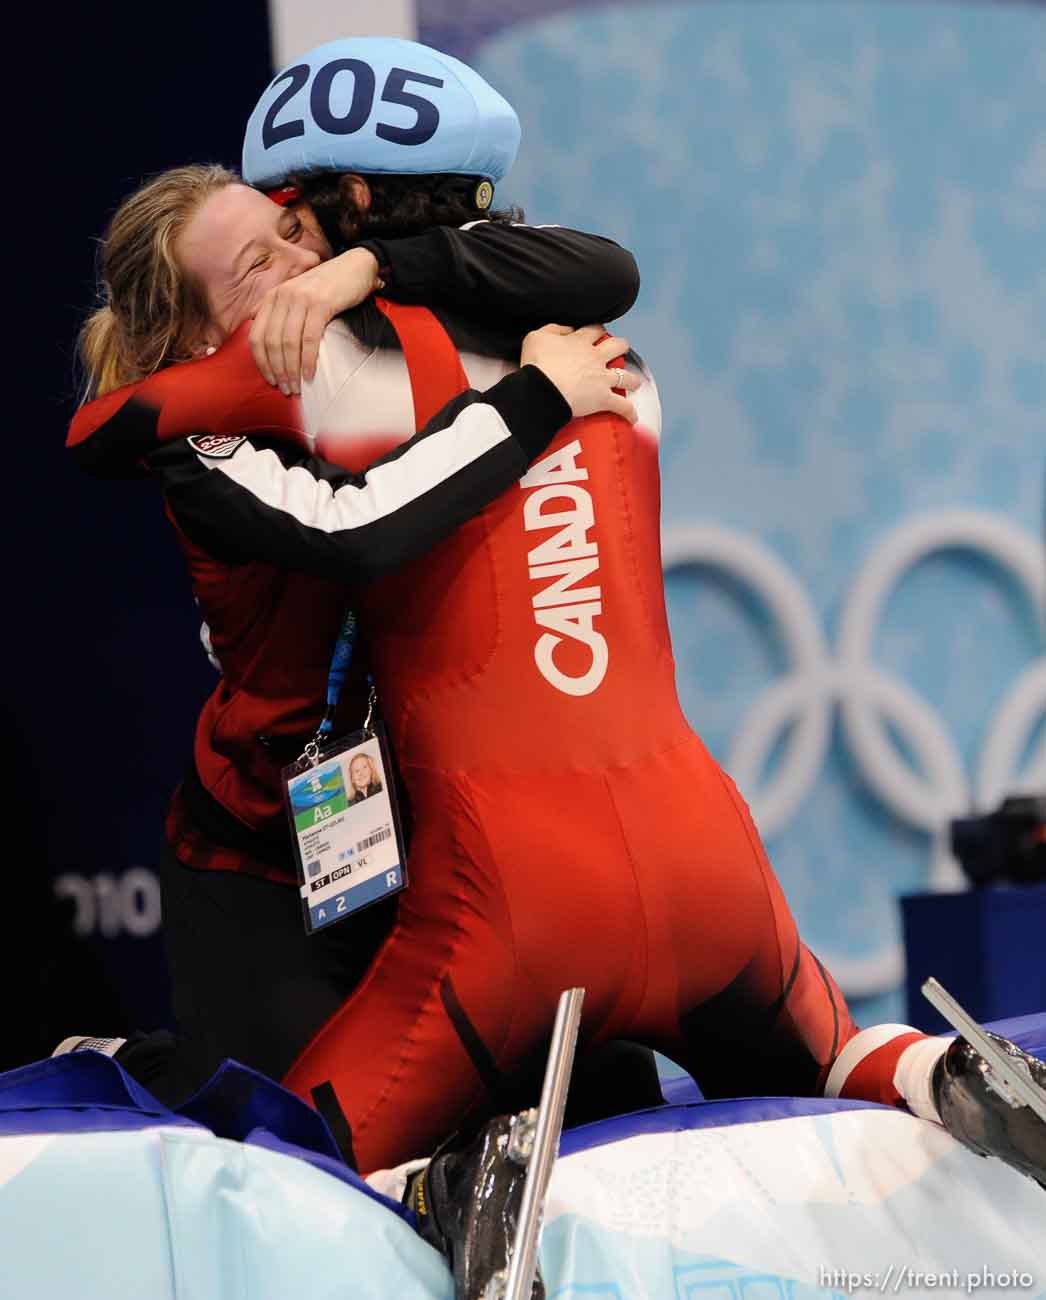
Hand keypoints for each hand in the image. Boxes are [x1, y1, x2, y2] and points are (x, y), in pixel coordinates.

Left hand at [249, 247, 383, 393]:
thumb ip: (285, 317)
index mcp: (273, 297)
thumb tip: (277, 352)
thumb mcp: (299, 299)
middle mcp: (282, 296)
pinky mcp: (320, 303)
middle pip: (271, 342)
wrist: (355, 267)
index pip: (256, 335)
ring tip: (297, 386)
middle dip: (277, 370)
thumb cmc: (328, 289)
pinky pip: (309, 338)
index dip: (261, 362)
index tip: (271, 380)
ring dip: (291, 369)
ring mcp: (301, 299)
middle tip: (286, 389)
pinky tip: (310, 374)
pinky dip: (308, 360)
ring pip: (288, 342)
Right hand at [520, 324, 639, 422]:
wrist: (541, 390)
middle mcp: (595, 358)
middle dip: (621, 347)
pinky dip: (629, 412)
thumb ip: (554, 329)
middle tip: (619, 350)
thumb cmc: (536, 365)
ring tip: (633, 383)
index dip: (597, 330)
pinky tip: (632, 416)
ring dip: (632, 380)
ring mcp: (602, 379)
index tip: (596, 333)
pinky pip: (623, 406)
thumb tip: (567, 330)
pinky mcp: (604, 399)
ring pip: (626, 376)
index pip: (595, 329)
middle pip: (618, 346)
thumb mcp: (536, 337)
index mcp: (580, 342)